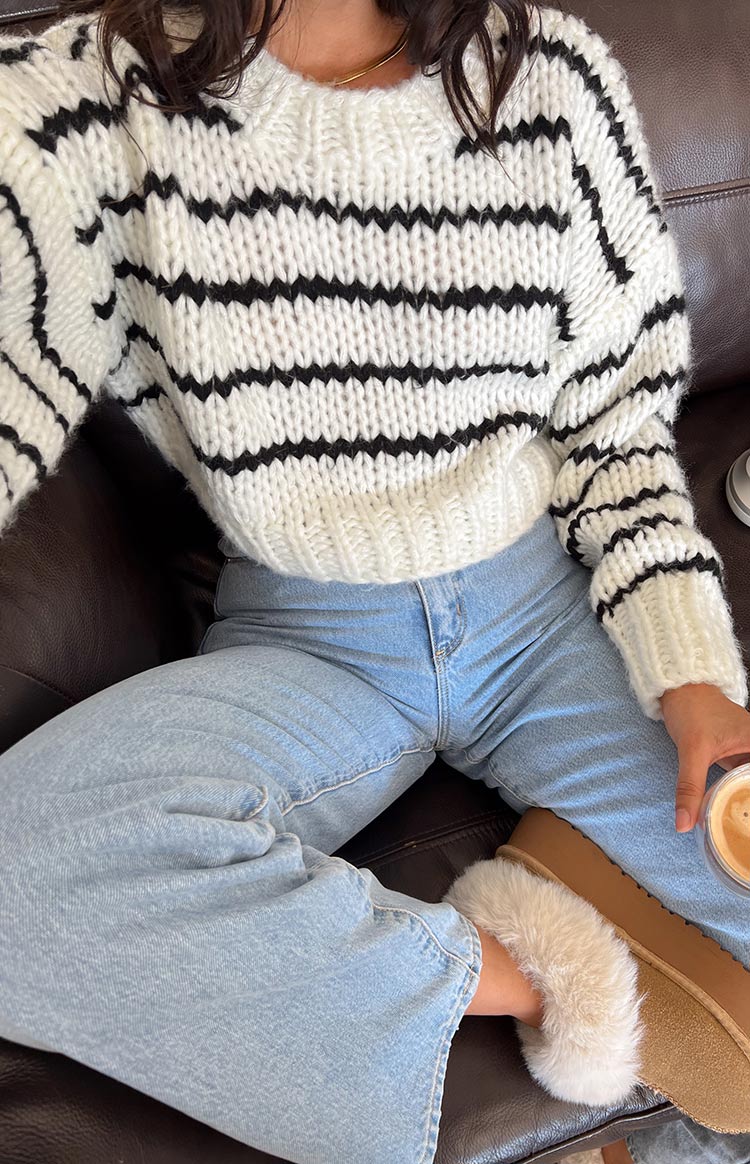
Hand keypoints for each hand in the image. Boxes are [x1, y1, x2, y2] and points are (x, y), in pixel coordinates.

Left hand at [658, 682, 749, 832]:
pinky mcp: (737, 757)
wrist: (680, 690)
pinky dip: (739, 795)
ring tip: (742, 830)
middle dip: (748, 804)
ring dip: (746, 802)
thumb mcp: (693, 751)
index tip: (748, 820)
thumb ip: (689, 787)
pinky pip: (743, 782)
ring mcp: (749, 753)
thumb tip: (684, 824)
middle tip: (743, 833)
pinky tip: (735, 815)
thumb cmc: (693, 710)